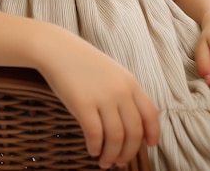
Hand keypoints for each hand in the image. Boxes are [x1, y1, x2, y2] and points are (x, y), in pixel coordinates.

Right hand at [37, 32, 158, 168]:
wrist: (57, 49)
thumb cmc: (81, 61)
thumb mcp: (111, 71)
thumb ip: (122, 92)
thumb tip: (128, 123)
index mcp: (129, 82)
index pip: (150, 113)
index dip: (152, 133)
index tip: (149, 145)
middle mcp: (120, 90)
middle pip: (133, 131)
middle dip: (128, 152)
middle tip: (120, 161)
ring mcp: (102, 97)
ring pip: (115, 138)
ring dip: (111, 155)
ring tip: (104, 161)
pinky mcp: (83, 104)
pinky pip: (95, 135)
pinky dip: (95, 148)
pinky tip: (92, 150)